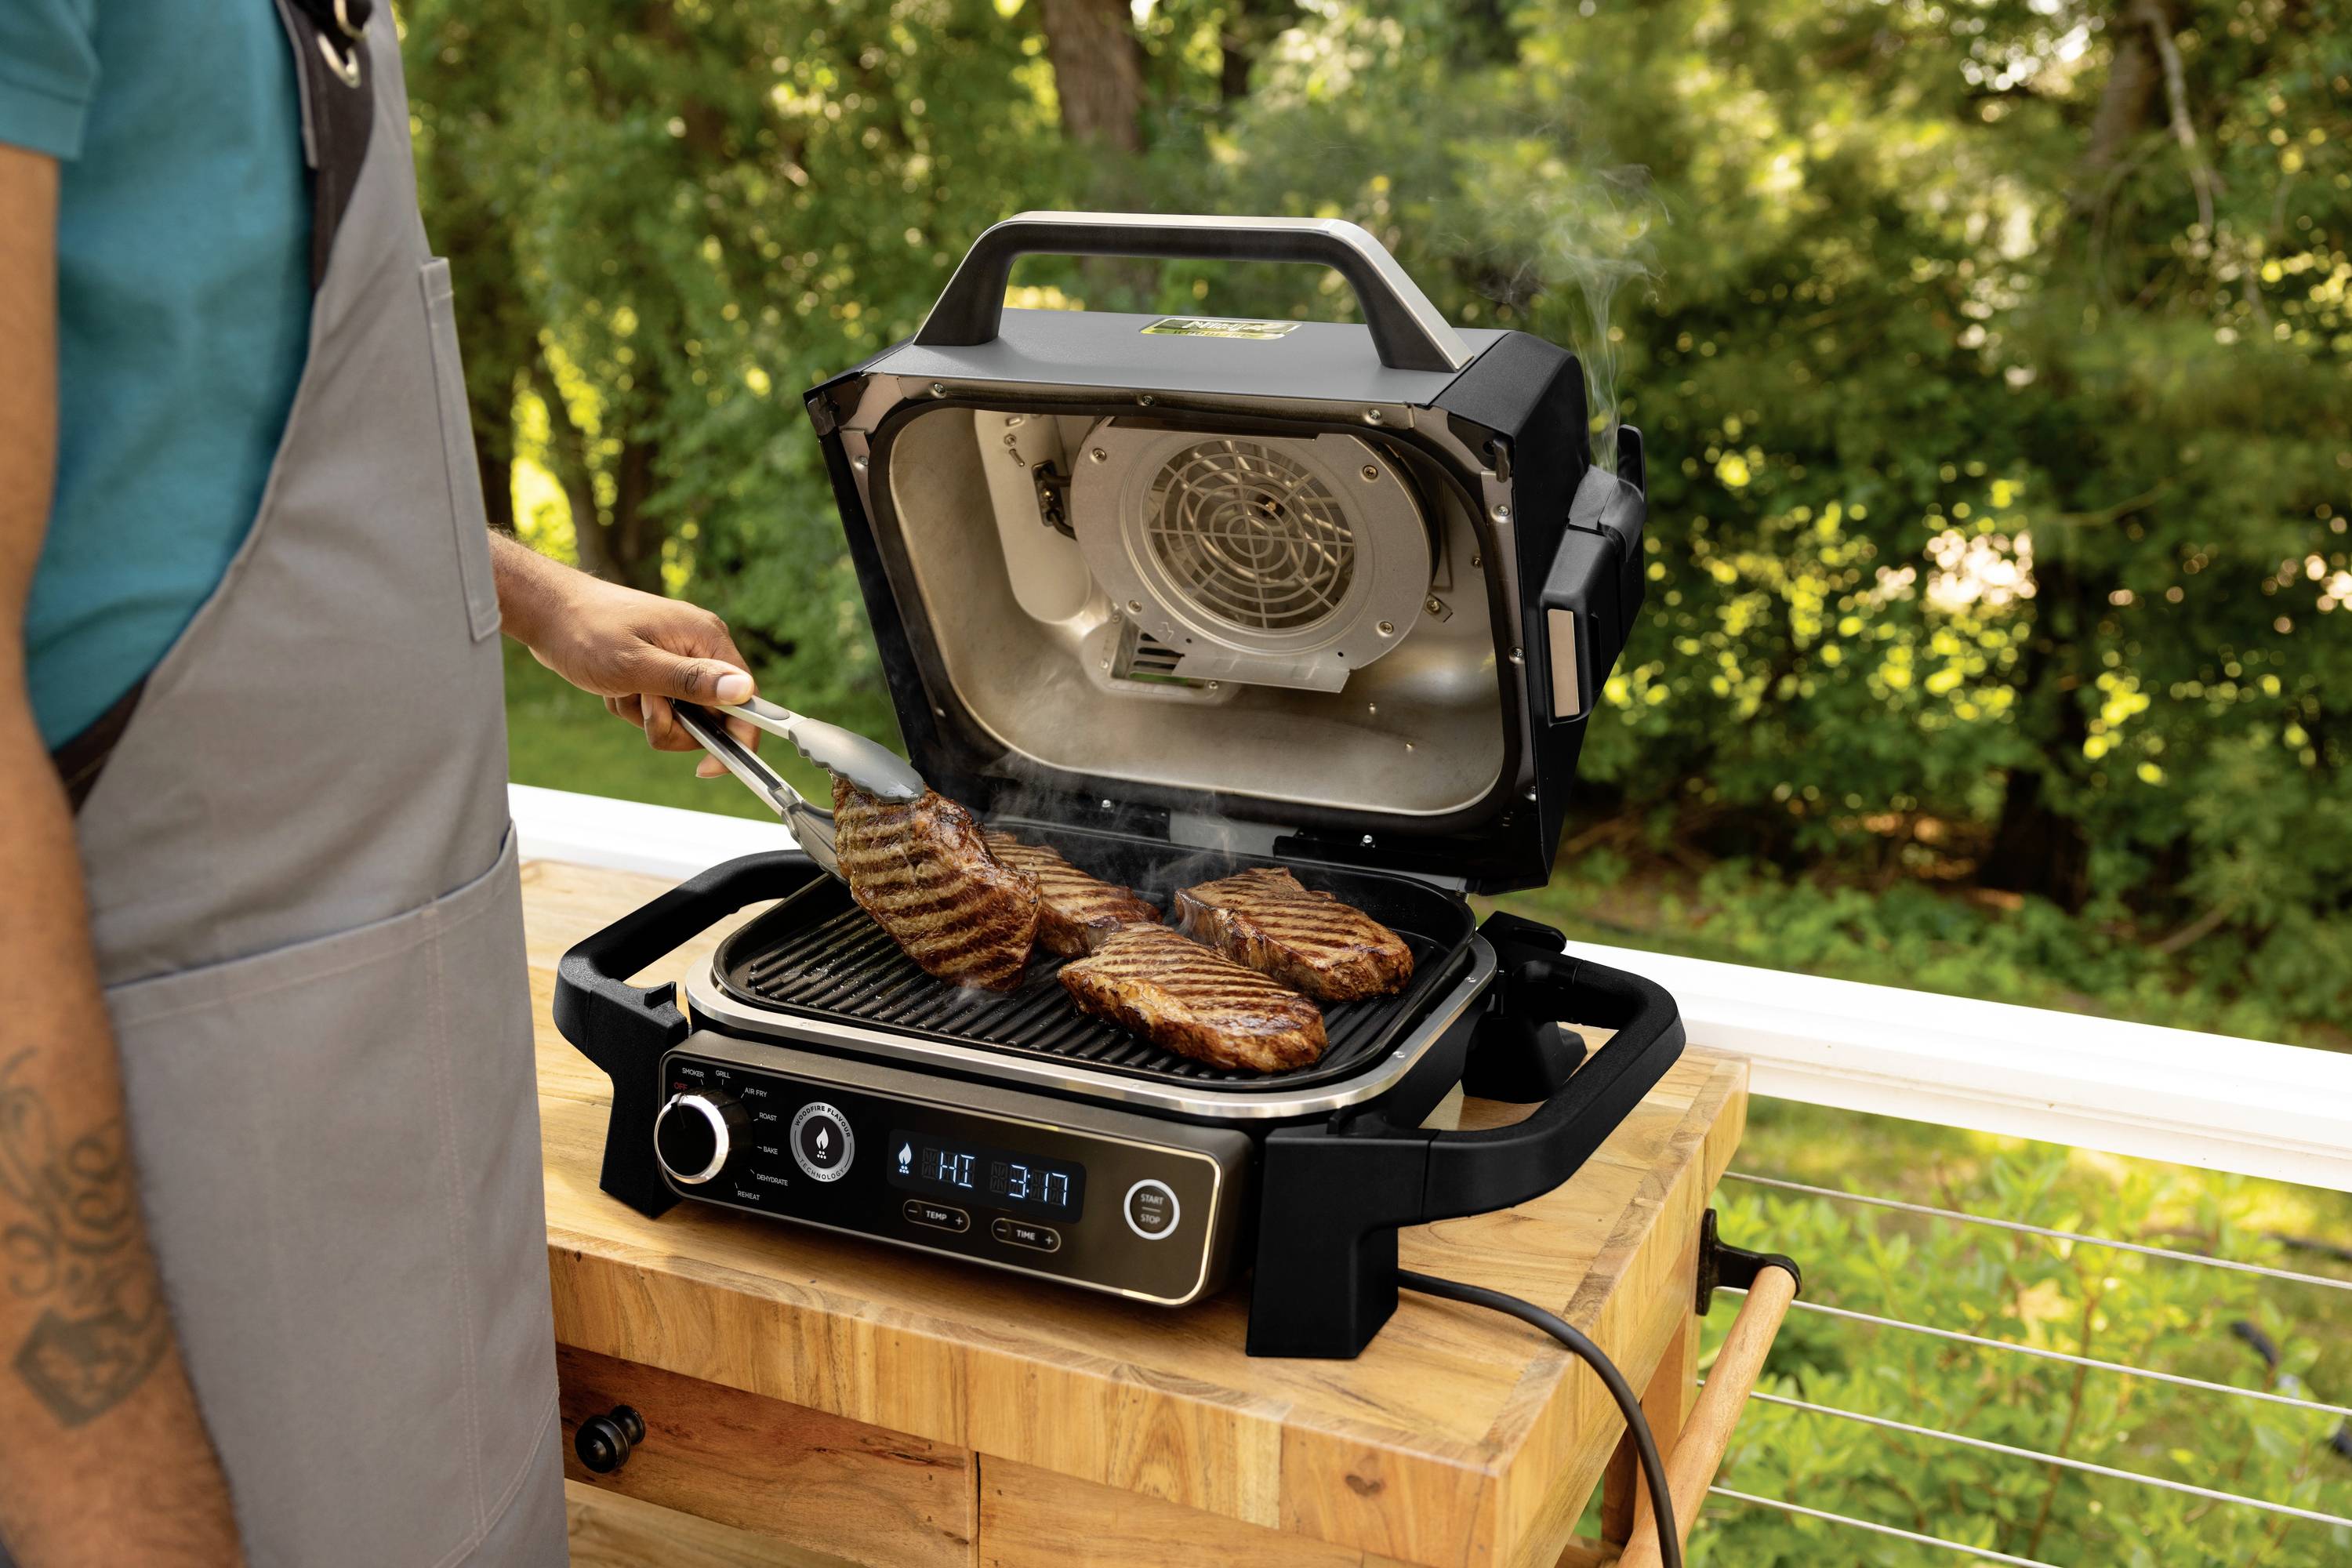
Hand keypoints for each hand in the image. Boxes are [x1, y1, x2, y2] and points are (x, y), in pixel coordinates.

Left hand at [489, 536, 758, 775]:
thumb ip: (691, 681)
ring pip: (682, 715)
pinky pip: (660, 706)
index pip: (745, 698)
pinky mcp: (659, 666)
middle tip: (642, 706)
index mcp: (706, 638)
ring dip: (647, 715)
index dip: (736, 737)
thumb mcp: (636, 665)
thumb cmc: (586, 631)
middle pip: (712, 713)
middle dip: (673, 723)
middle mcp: (699, 646)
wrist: (547, 611)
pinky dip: (634, 706)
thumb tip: (743, 691)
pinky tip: (614, 687)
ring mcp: (679, 656)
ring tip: (621, 690)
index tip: (710, 767)